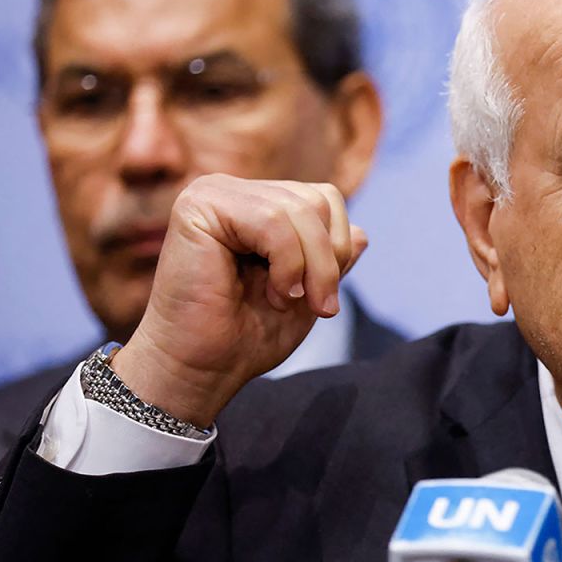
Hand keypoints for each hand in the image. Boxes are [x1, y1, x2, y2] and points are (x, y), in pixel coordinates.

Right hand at [111, 174, 366, 426]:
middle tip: (316, 305)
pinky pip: (272, 220)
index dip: (338, 248)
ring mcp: (213, 193)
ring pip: (299, 210)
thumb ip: (330, 260)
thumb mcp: (306, 293)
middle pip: (317, 201)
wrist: (200, 370)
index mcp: (255, 205)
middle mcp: (232, 191)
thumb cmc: (245, 337)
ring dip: (309, 266)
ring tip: (287, 301)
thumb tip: (363, 234)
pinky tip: (274, 292)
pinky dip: (287, 263)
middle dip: (328, 260)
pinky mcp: (198, 207)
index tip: (323, 299)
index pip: (325, 199)